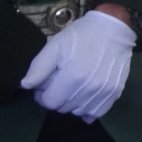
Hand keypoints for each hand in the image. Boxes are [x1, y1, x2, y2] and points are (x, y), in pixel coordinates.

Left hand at [20, 9, 135, 121]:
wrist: (114, 29)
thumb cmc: (81, 36)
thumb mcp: (55, 45)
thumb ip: (39, 66)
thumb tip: (26, 86)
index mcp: (73, 77)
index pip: (49, 102)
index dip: (42, 95)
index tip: (45, 85)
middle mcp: (89, 88)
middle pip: (63, 108)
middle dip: (57, 98)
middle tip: (60, 82)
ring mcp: (104, 92)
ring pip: (78, 112)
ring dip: (72, 103)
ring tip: (73, 87)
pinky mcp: (115, 93)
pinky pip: (96, 112)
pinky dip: (88, 109)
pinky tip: (86, 96)